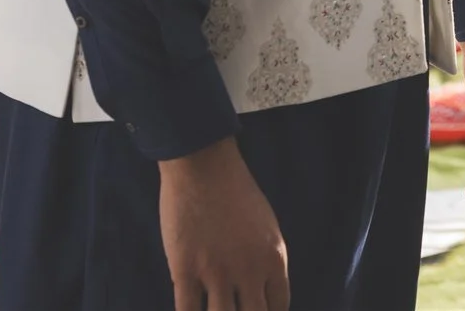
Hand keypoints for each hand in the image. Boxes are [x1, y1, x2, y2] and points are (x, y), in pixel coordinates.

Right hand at [159, 137, 288, 310]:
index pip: (279, 306)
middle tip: (236, 310)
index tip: (256, 310)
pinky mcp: (185, 271)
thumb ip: (266, 260)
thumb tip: (263, 288)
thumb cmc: (236, 191)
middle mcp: (249, 271)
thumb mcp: (267, 227)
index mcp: (274, 259)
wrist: (204, 168)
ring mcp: (217, 273)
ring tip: (213, 310)